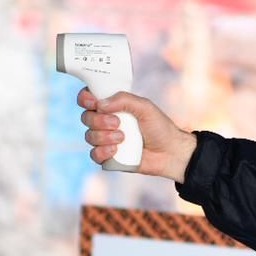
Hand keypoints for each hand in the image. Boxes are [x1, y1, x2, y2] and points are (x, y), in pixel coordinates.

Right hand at [78, 90, 196, 181]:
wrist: (170, 152)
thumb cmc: (159, 127)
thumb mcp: (145, 107)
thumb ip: (124, 100)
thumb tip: (101, 104)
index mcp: (112, 106)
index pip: (88, 99)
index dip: (85, 99)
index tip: (94, 103)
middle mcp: (105, 122)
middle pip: (86, 118)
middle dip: (99, 120)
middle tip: (118, 123)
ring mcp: (106, 140)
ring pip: (89, 137)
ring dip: (104, 137)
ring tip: (123, 138)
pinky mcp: (108, 157)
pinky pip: (94, 155)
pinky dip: (102, 152)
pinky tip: (116, 151)